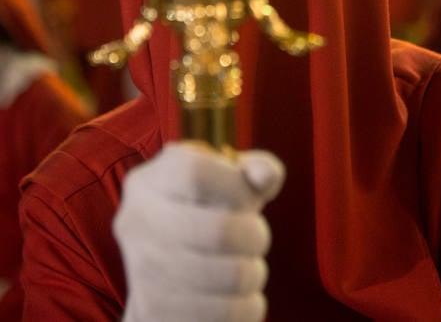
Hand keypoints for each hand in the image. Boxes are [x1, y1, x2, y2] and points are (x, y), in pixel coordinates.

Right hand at [113, 142, 284, 321]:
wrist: (163, 273)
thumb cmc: (205, 214)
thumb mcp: (227, 181)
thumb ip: (256, 169)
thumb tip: (266, 176)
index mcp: (150, 181)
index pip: (197, 174)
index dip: (237, 187)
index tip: (248, 199)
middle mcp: (138, 222)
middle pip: (220, 229)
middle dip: (255, 234)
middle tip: (256, 238)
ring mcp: (142, 271)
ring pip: (231, 275)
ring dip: (254, 273)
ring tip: (249, 269)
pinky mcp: (154, 314)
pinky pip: (225, 315)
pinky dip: (248, 307)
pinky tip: (240, 297)